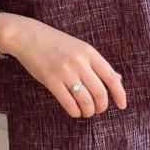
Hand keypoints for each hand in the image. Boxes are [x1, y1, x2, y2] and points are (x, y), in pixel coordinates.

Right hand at [0, 13, 126, 117]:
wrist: (27, 36)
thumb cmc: (55, 43)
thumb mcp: (80, 48)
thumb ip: (97, 64)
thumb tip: (117, 79)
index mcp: (89, 52)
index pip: (111, 77)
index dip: (119, 94)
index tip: (122, 105)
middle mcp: (80, 62)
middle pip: (100, 92)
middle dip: (102, 106)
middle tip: (99, 110)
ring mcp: (65, 72)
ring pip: (85, 100)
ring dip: (88, 111)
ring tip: (87, 112)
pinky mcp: (51, 81)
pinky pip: (68, 102)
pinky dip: (75, 111)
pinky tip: (75, 112)